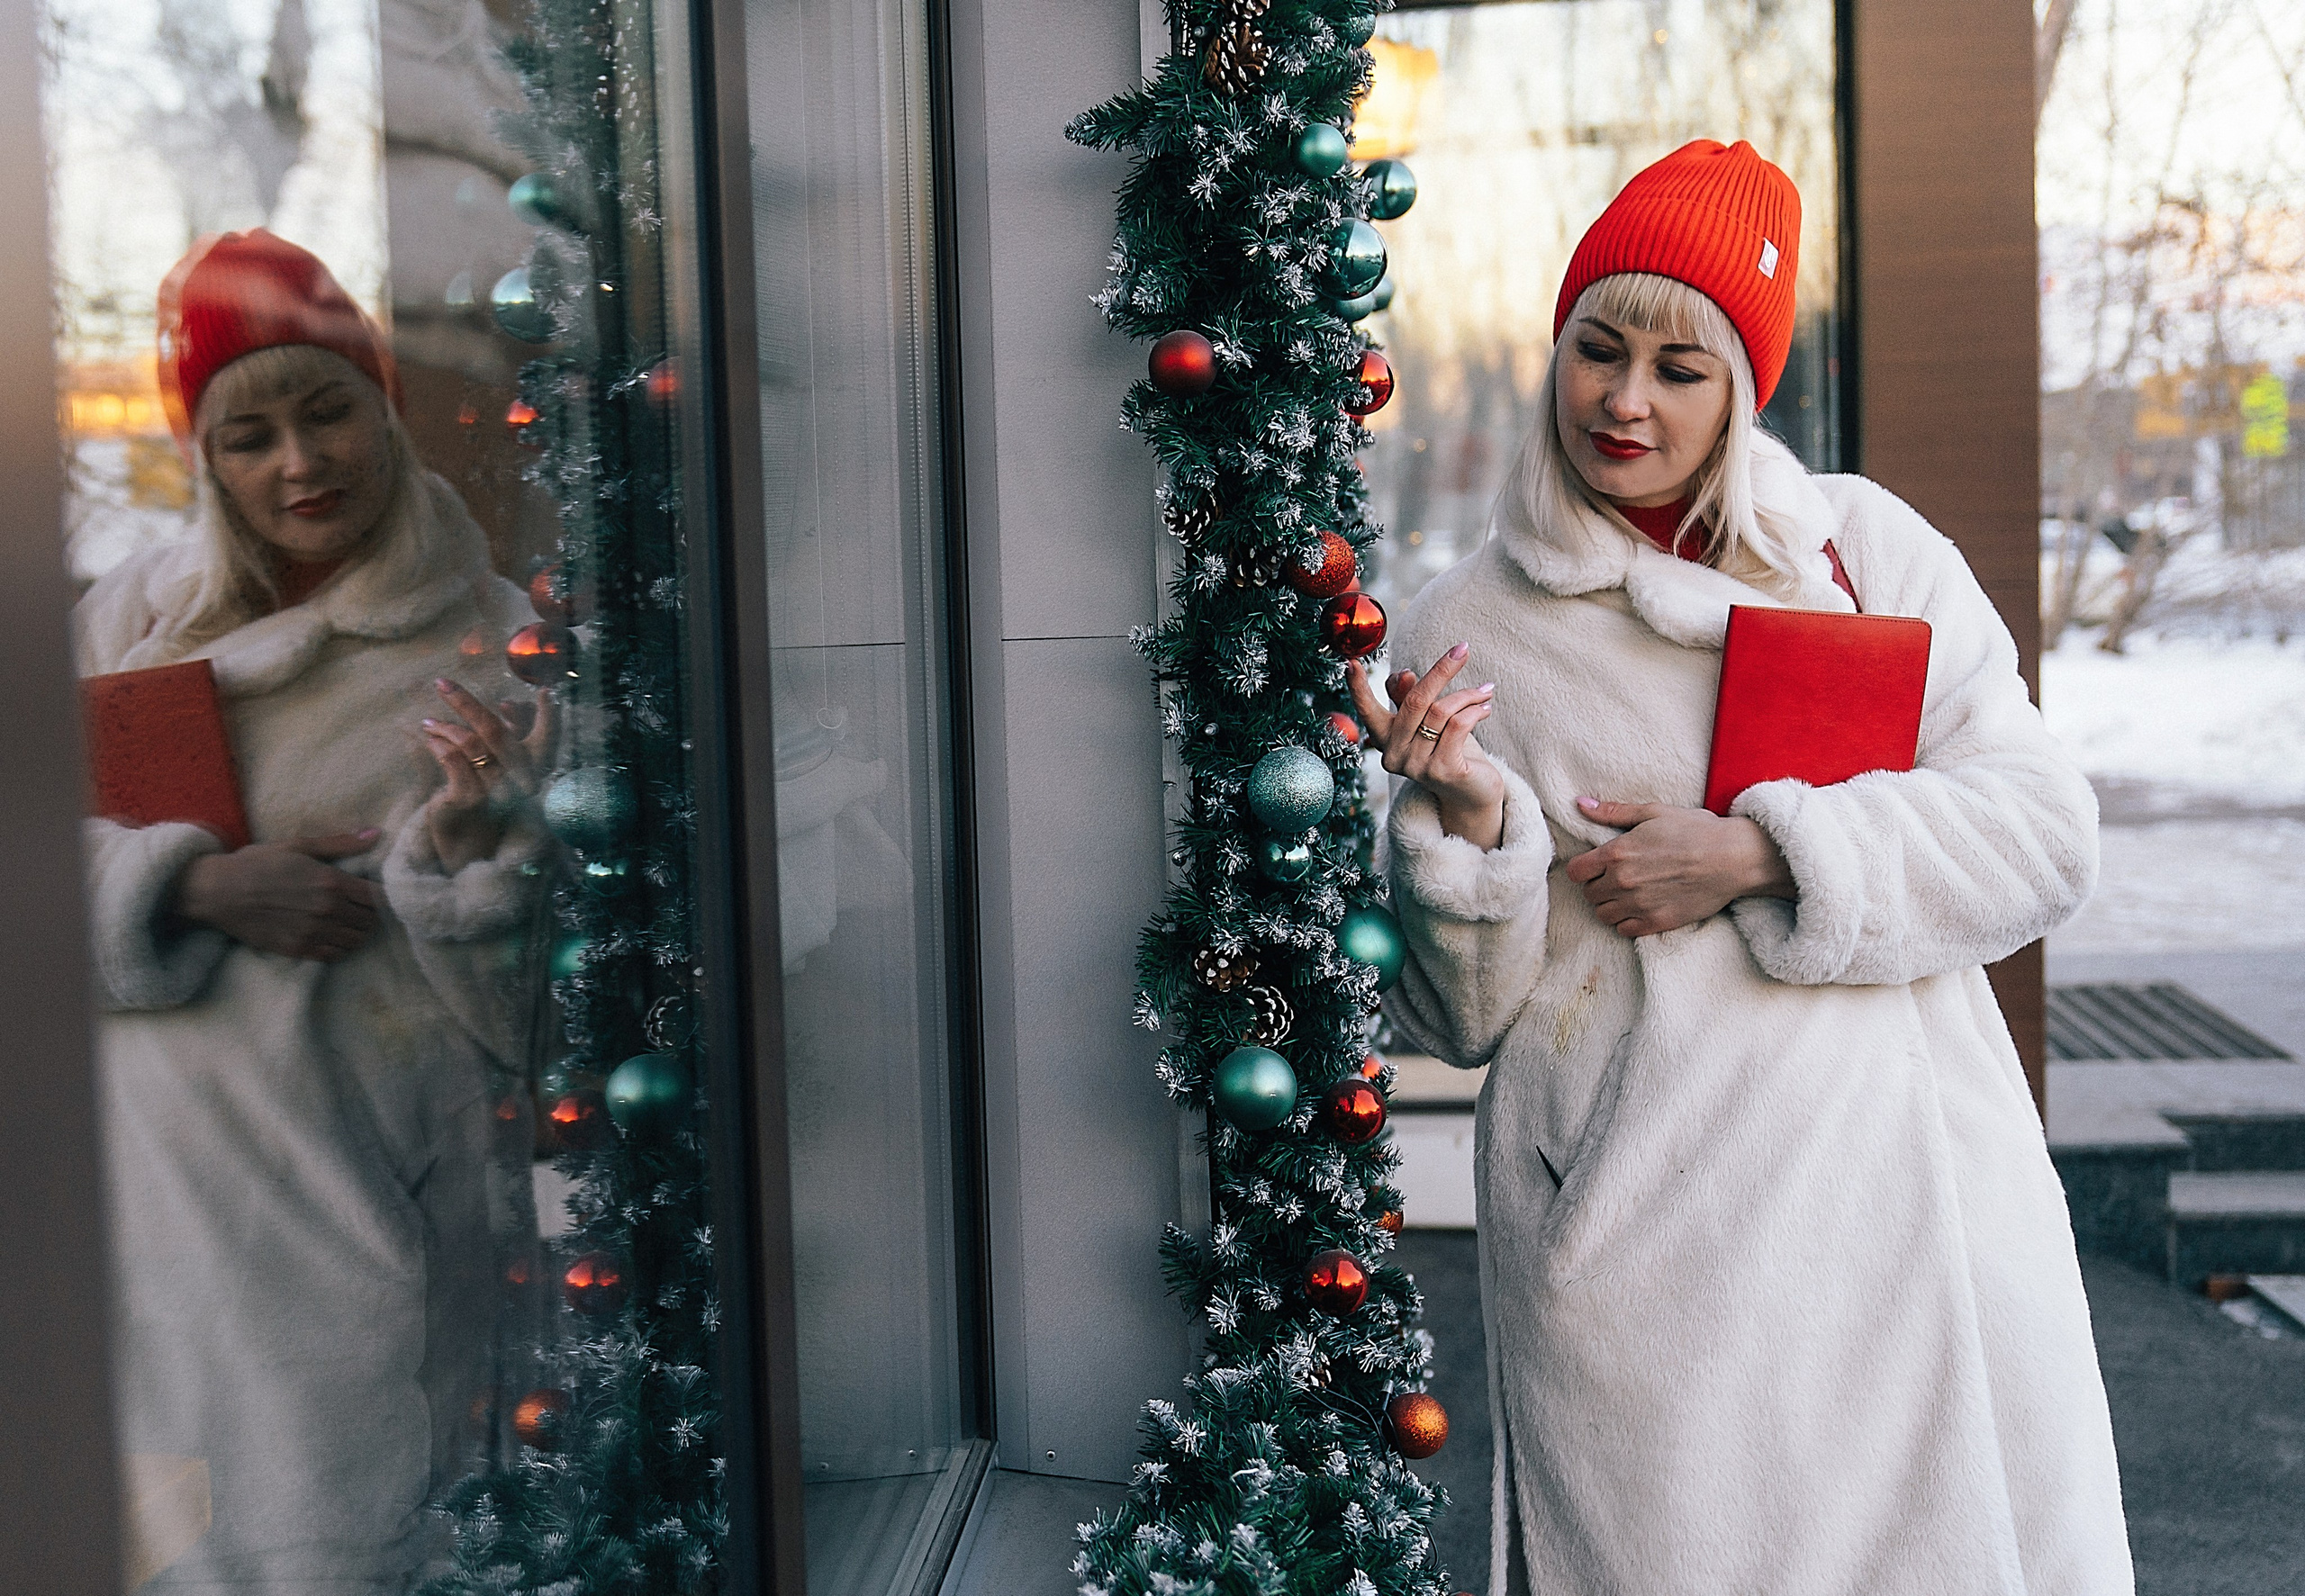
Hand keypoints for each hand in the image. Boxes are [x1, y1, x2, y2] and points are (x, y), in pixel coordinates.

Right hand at [172, 831, 383, 960]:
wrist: (218, 891)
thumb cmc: (257, 863)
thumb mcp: (298, 846)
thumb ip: (340, 843)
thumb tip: (375, 834)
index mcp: (331, 882)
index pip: (377, 897)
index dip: (379, 896)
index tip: (372, 894)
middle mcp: (327, 910)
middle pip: (370, 921)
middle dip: (370, 914)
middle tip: (360, 909)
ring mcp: (313, 932)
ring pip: (356, 940)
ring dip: (357, 932)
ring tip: (347, 922)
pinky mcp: (297, 949)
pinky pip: (334, 955)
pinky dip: (340, 947)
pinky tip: (331, 936)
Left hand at [421, 678, 558, 871]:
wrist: (469, 850)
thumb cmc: (486, 806)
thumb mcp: (499, 771)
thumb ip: (507, 741)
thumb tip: (509, 705)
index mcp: (532, 773)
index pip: (548, 738)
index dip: (550, 715)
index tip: (546, 691)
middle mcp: (518, 782)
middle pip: (494, 730)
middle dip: (465, 701)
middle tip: (442, 682)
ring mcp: (494, 791)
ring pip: (469, 743)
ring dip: (444, 726)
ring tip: (428, 722)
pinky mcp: (469, 800)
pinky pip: (452, 761)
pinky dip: (439, 746)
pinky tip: (429, 741)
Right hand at [1346, 643, 1505, 849]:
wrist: (1471, 794)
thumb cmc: (1448, 751)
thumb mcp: (1427, 722)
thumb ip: (1411, 699)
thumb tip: (1404, 674)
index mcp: (1385, 739)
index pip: (1367, 710)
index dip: (1358, 688)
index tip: (1350, 663)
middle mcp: (1394, 755)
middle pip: (1415, 701)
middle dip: (1441, 670)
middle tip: (1463, 649)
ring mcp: (1417, 766)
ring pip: (1441, 711)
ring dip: (1468, 695)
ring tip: (1485, 691)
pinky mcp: (1443, 771)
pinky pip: (1459, 725)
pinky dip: (1475, 711)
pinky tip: (1486, 708)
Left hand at [1563, 799, 1794, 937]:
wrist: (1733, 858)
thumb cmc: (1696, 830)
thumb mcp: (1653, 812)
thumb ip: (1613, 812)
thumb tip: (1580, 804)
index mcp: (1617, 853)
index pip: (1575, 872)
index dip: (1582, 869)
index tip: (1594, 866)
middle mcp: (1622, 881)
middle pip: (1588, 895)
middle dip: (1597, 886)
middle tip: (1615, 878)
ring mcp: (1639, 905)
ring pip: (1603, 915)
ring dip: (1610, 905)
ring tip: (1626, 894)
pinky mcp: (1657, 922)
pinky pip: (1624, 930)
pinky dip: (1626, 922)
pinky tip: (1639, 908)